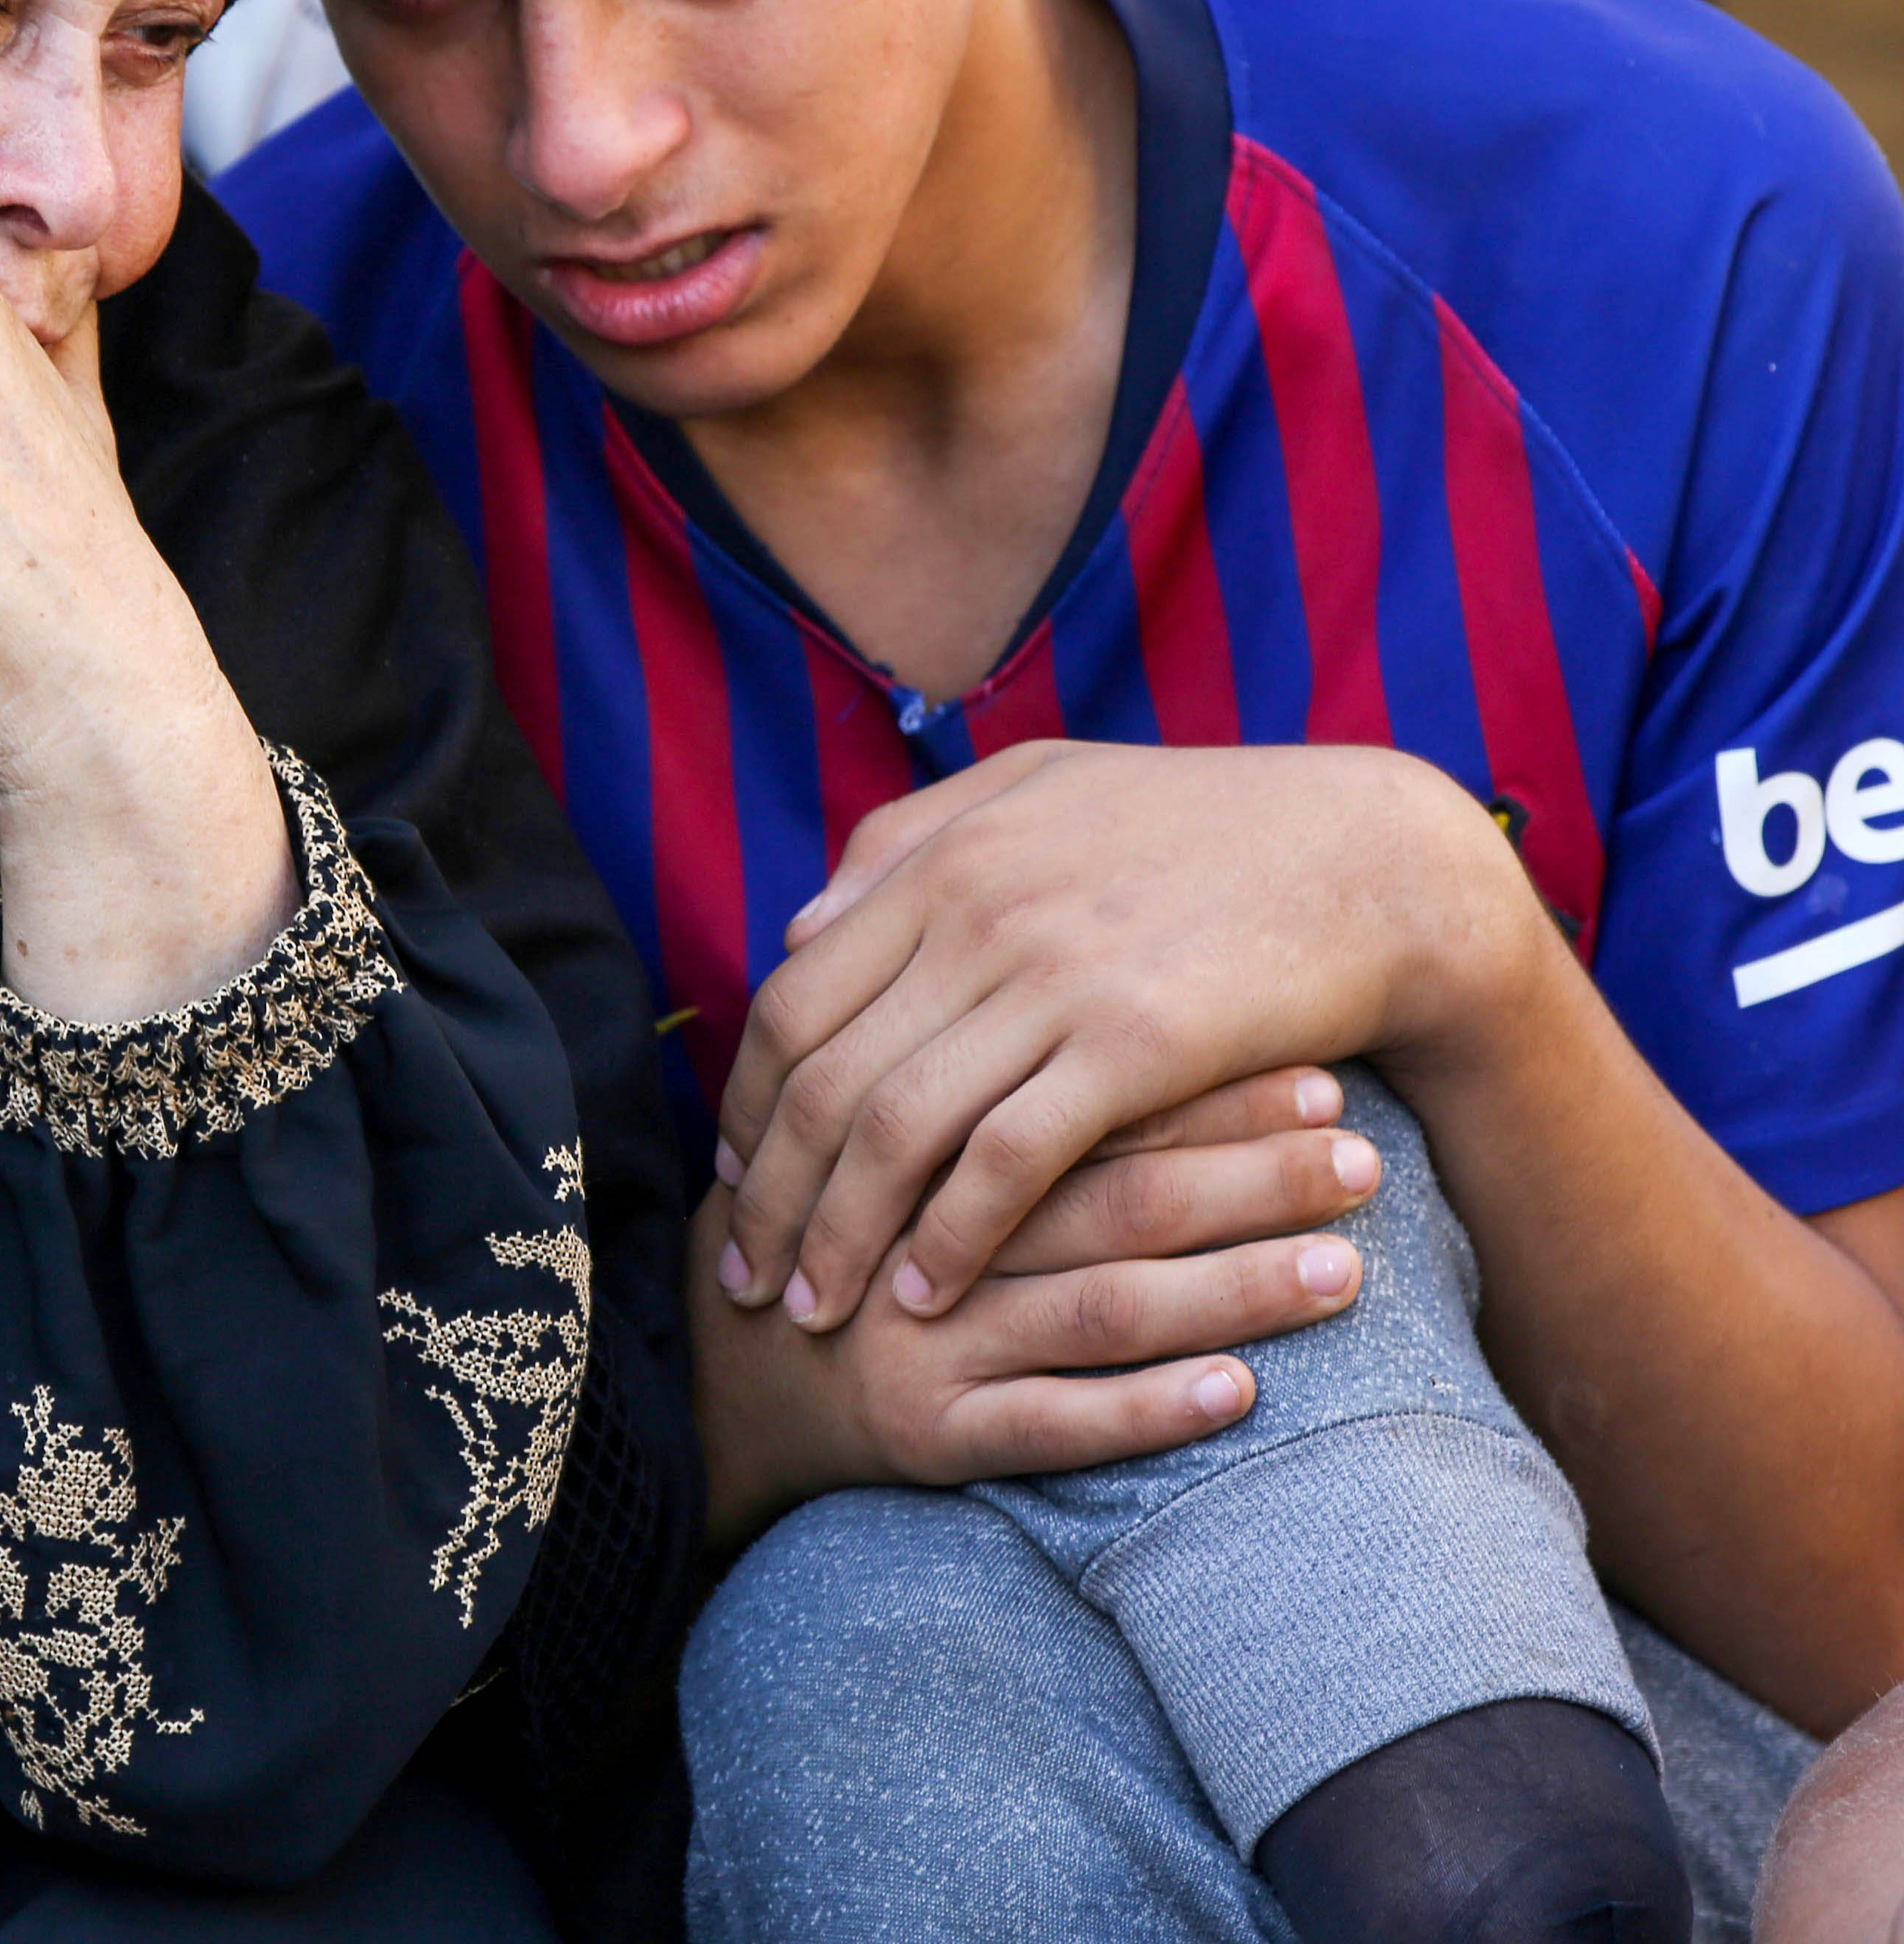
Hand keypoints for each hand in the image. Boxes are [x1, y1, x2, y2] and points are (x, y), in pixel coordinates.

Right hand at [693, 1068, 1382, 1540]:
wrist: (720, 1390)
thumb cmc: (819, 1233)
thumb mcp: (845, 1119)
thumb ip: (919, 1022)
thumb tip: (1011, 936)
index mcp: (917, 1139)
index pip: (1078, 1097)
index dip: (1197, 1085)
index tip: (1316, 1067)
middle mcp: (923, 1234)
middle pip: (1106, 1194)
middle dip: (1246, 1176)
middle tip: (1365, 1160)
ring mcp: (925, 1339)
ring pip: (1095, 1307)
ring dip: (1231, 1288)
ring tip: (1349, 1270)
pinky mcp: (925, 1433)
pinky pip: (1045, 1427)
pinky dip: (1143, 1408)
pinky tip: (1237, 1396)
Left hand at [712, 741, 1548, 1335]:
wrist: (1371, 856)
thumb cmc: (1201, 826)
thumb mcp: (1037, 793)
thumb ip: (909, 843)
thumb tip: (804, 924)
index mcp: (940, 857)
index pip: (792, 1001)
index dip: (747, 1102)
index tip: (731, 1173)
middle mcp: (976, 912)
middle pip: (823, 1079)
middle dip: (768, 1193)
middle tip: (740, 1272)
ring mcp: (1052, 978)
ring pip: (896, 1130)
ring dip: (840, 1235)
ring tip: (812, 1309)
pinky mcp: (1133, 1045)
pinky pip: (1006, 1163)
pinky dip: (950, 1238)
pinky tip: (925, 1296)